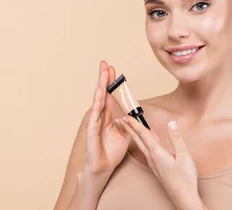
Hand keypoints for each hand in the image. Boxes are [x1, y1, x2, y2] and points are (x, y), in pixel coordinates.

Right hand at [83, 61, 130, 176]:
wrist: (104, 168)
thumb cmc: (112, 152)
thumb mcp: (127, 135)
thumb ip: (131, 125)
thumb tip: (139, 118)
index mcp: (108, 117)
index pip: (110, 96)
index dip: (112, 83)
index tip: (114, 70)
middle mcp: (101, 116)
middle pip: (103, 93)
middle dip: (104, 78)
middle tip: (105, 63)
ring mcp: (95, 121)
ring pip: (99, 99)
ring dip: (101, 84)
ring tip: (103, 71)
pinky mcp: (92, 129)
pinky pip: (95, 112)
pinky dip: (98, 100)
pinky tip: (100, 90)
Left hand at [119, 116, 204, 209]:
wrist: (183, 197)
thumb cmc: (185, 178)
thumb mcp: (184, 155)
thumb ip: (176, 139)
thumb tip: (171, 124)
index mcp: (157, 153)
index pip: (143, 135)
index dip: (135, 124)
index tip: (126, 116)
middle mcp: (152, 158)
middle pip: (138, 140)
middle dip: (129, 128)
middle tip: (121, 119)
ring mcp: (153, 164)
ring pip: (141, 146)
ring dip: (134, 135)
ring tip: (129, 127)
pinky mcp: (156, 167)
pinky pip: (146, 151)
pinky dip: (143, 143)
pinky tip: (147, 141)